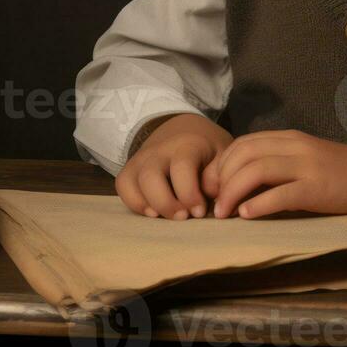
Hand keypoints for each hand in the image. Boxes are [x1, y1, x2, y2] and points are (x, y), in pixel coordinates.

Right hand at [115, 113, 232, 218]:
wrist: (186, 129)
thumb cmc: (208, 148)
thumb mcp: (223, 155)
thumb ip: (219, 176)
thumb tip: (212, 199)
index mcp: (187, 143)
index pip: (181, 167)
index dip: (189, 194)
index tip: (199, 212)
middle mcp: (159, 150)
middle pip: (150, 176)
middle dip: (164, 203)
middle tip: (182, 217)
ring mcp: (142, 158)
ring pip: (130, 181)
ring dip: (146, 205)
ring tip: (164, 217)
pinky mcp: (132, 168)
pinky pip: (123, 186)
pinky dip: (133, 202)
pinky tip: (152, 212)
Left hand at [202, 129, 346, 219]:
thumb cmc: (335, 173)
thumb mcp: (301, 161)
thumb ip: (274, 165)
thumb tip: (235, 185)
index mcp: (287, 138)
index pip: (242, 143)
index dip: (220, 165)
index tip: (211, 187)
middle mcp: (294, 146)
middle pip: (244, 154)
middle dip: (220, 179)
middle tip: (212, 204)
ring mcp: (307, 166)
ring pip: (257, 170)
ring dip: (233, 192)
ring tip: (224, 213)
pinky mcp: (318, 188)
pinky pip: (281, 193)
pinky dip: (259, 204)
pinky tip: (247, 215)